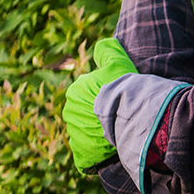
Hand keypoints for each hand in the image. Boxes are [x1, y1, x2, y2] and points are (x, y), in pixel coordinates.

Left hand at [62, 38, 137, 171]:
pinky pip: (91, 145)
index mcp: (76, 90)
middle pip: (90, 109)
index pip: (93, 90)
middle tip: (122, 116)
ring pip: (90, 127)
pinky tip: (113, 144)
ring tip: (120, 131)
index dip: (110, 93)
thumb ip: (108, 52)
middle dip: (102, 112)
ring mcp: (74, 131)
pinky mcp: (81, 149)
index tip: (122, 100)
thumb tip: (102, 44)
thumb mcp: (118, 65)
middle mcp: (69, 109)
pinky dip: (100, 145)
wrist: (123, 128)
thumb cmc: (121, 95)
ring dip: (101, 129)